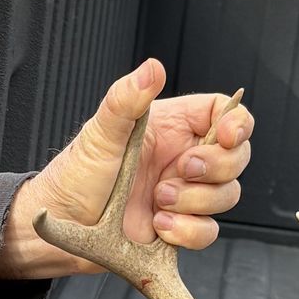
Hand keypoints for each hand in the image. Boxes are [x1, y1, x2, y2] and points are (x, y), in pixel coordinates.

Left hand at [0, 60, 253, 279]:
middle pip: (236, 157)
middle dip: (216, 168)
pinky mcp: (179, 227)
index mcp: (170, 127)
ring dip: (197, 202)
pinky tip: (159, 226)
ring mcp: (184, 194)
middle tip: (181, 172)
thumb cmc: (75, 176)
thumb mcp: (99, 134)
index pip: (222, 114)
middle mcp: (181, 158)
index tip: (225, 137)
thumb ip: (126, 100)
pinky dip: (188, 231)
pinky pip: (208, 231)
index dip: (236, 124)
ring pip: (226, 195)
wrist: (62, 228)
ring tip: (158, 201)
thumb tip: (152, 67)